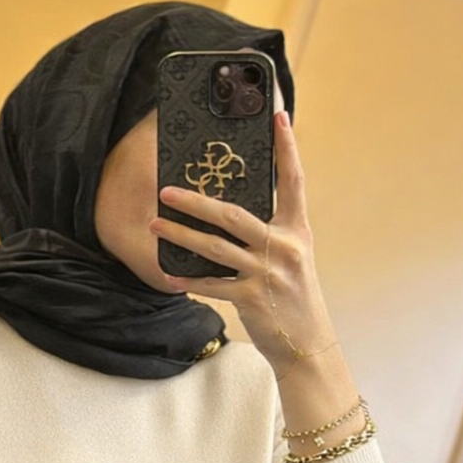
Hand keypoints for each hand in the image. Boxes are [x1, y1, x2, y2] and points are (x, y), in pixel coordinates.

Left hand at [151, 111, 336, 378]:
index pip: (293, 181)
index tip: (279, 117)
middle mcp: (283, 247)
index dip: (286, 149)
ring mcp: (267, 273)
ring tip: (156, 224)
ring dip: (181, 235)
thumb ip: (269, 233)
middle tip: (166, 190)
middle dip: (196, 201)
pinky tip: (169, 276)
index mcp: (296, 231)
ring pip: (215, 247)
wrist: (306, 344)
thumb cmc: (293, 297)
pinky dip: (189, 281)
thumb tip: (230, 210)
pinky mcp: (252, 299)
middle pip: (234, 214)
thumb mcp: (291, 257)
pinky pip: (212, 285)